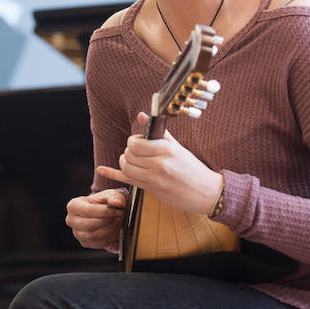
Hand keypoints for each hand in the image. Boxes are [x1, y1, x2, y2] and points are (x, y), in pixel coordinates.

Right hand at [66, 188, 126, 251]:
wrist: (103, 212)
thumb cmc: (104, 202)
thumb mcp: (109, 195)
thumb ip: (114, 197)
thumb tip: (117, 204)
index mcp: (73, 206)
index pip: (89, 211)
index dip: (106, 212)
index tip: (119, 210)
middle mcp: (71, 220)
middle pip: (90, 225)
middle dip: (108, 221)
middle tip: (120, 217)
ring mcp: (76, 233)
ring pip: (94, 236)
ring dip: (110, 230)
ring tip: (118, 222)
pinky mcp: (84, 242)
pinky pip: (97, 244)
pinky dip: (109, 238)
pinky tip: (115, 230)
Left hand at [96, 112, 222, 215]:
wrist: (207, 193)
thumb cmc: (193, 168)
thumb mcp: (178, 147)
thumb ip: (158, 132)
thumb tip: (141, 115)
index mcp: (167, 150)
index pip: (135, 143)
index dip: (133, 142)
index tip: (139, 143)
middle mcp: (160, 164)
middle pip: (128, 155)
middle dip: (128, 152)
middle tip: (136, 153)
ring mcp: (155, 179)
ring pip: (126, 168)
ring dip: (125, 163)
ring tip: (133, 161)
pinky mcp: (152, 190)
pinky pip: (126, 181)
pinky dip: (111, 174)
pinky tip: (102, 170)